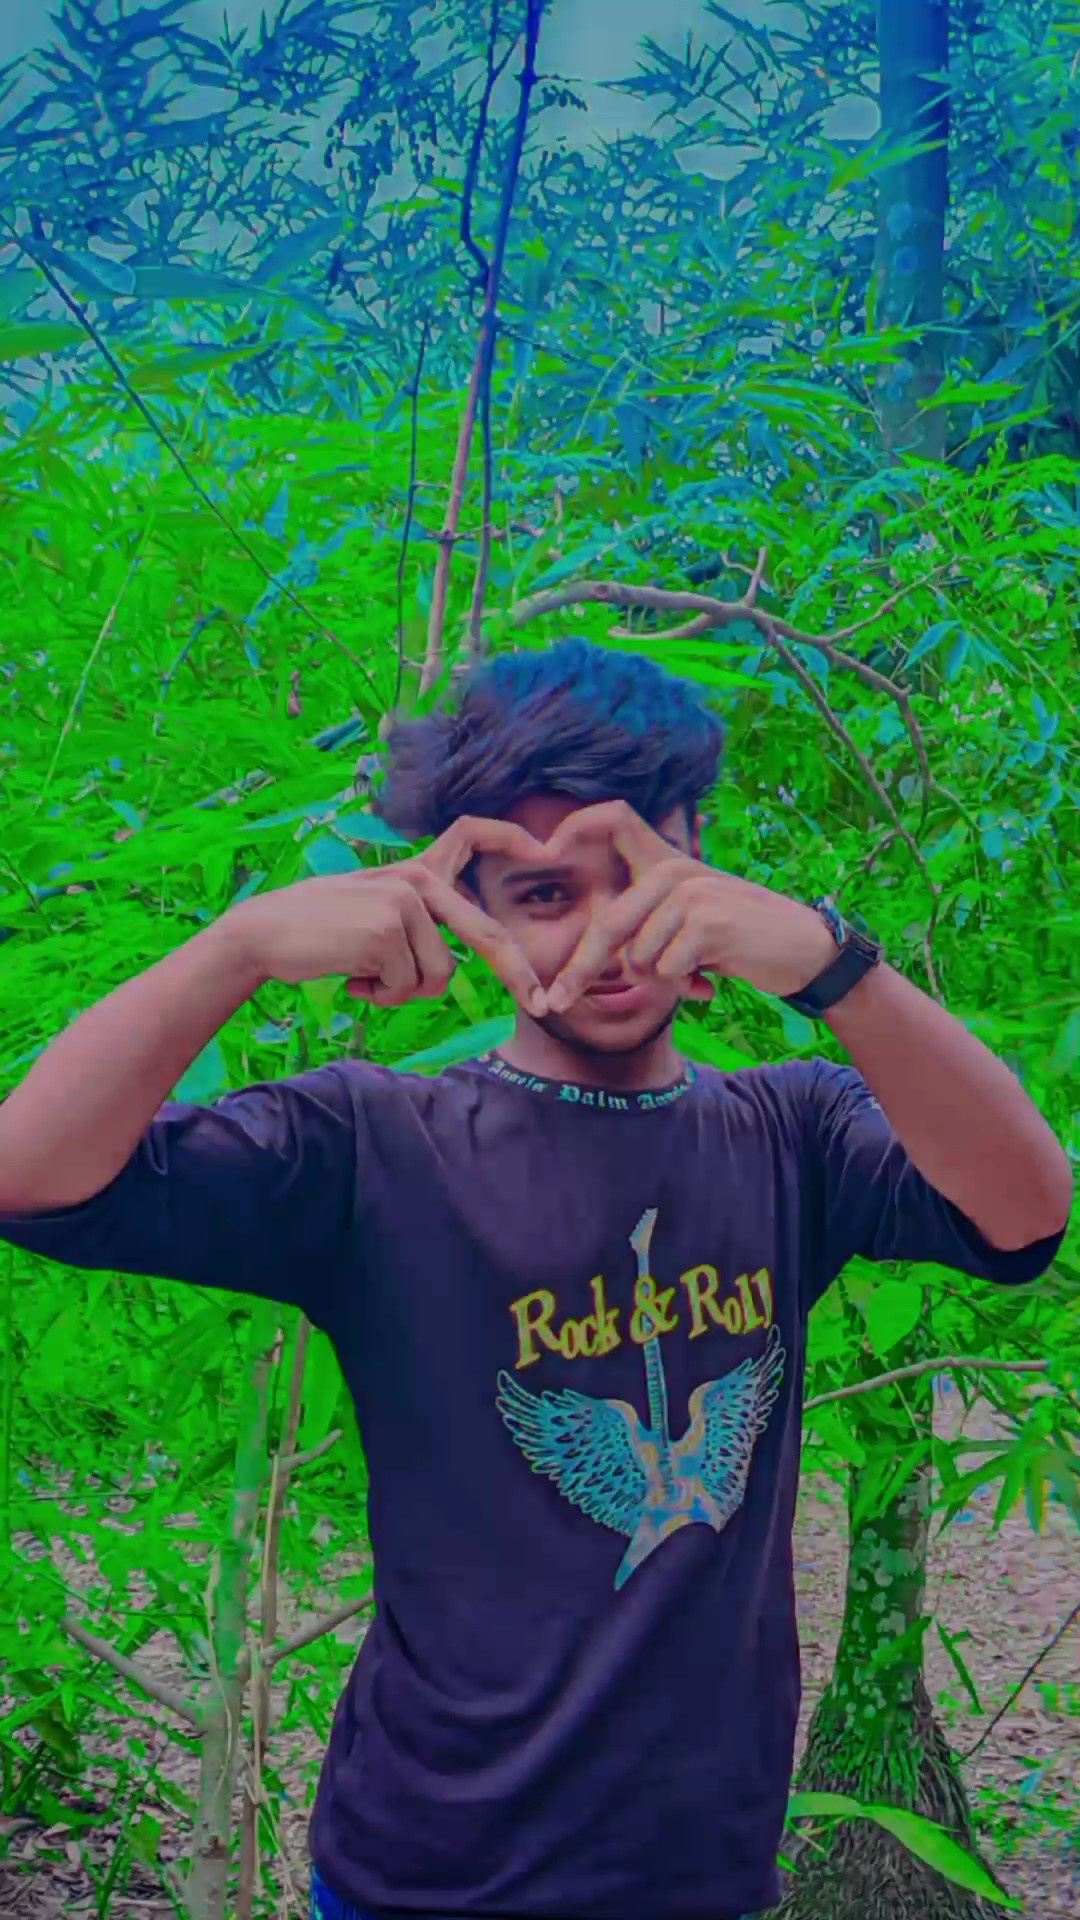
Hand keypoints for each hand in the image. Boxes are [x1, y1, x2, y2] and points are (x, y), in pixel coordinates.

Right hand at [224, 816, 548, 1012]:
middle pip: (484, 933)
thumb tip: (447, 965)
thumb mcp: (373, 910)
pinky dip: (380, 996)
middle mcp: (415, 881)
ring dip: (402, 991)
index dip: (508, 837)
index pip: (469, 834)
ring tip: (364, 974)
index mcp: (414, 871)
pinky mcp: (387, 932)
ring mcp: (402, 904)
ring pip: (437, 976)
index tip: (542, 850)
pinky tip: (350, 977)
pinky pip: (405, 986)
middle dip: (517, 973)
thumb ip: (413, 921)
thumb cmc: (317, 931)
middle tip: (542, 1004)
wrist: (261, 935)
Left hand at [540, 801, 837, 1011]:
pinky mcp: (707, 921)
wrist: (805, 950)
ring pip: (637, 957)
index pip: (615, 817)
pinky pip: (665, 970)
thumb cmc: (740, 941)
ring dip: (660, 981)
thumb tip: (585, 962)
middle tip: (556, 1002)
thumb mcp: (690, 921)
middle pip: (609, 923)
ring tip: (695, 972)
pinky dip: (682, 987)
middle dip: (580, 970)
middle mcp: (675, 869)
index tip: (544, 850)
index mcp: (667, 861)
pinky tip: (708, 981)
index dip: (576, 826)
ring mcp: (692, 892)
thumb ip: (646, 925)